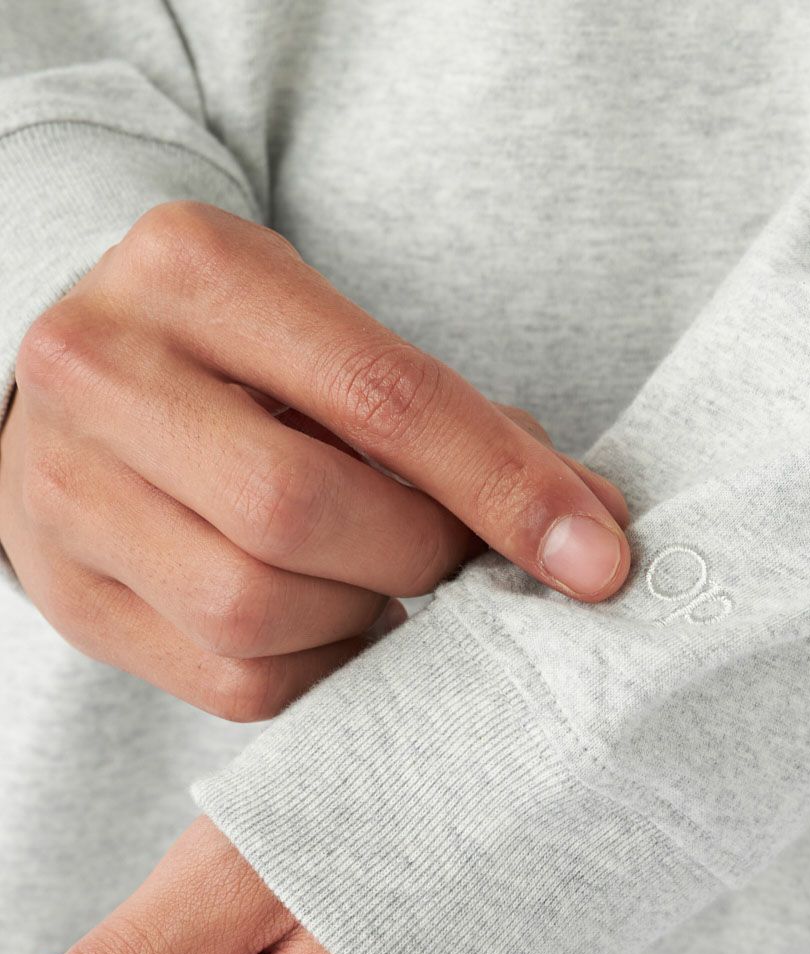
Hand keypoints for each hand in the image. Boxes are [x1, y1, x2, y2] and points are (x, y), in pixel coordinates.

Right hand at [0, 201, 629, 720]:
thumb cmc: (241, 360)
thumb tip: (592, 523)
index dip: (505, 487)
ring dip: (362, 614)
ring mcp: (66, 493)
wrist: (88, 389)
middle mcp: (103, 372)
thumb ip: (455, 420)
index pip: (384, 395)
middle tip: (457, 561)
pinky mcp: (72, 598)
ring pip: (254, 610)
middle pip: (302, 510)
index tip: (597, 559)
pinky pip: (232, 681)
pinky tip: (329, 620)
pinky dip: (318, 667)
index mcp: (195, 271)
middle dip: (419, 555)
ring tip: (378, 577)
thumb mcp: (334, 340)